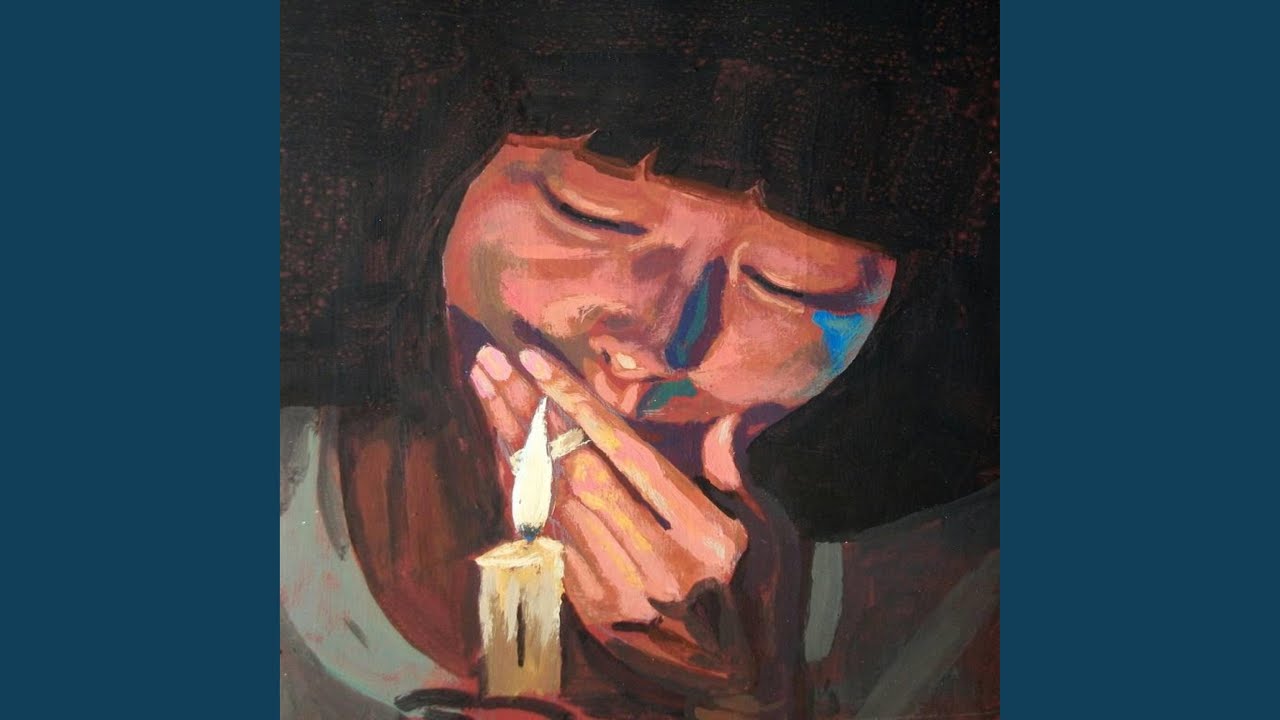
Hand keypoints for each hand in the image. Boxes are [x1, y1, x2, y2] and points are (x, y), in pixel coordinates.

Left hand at [468, 344, 748, 631]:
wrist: (740, 683)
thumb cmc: (761, 594)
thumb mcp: (768, 534)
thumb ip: (736, 477)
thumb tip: (724, 422)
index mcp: (704, 536)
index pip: (628, 454)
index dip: (578, 404)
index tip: (536, 360)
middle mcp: (656, 563)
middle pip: (577, 471)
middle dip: (529, 411)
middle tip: (492, 362)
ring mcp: (618, 590)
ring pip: (551, 503)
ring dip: (512, 444)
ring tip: (486, 390)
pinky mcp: (592, 610)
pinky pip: (545, 537)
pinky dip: (519, 489)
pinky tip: (500, 449)